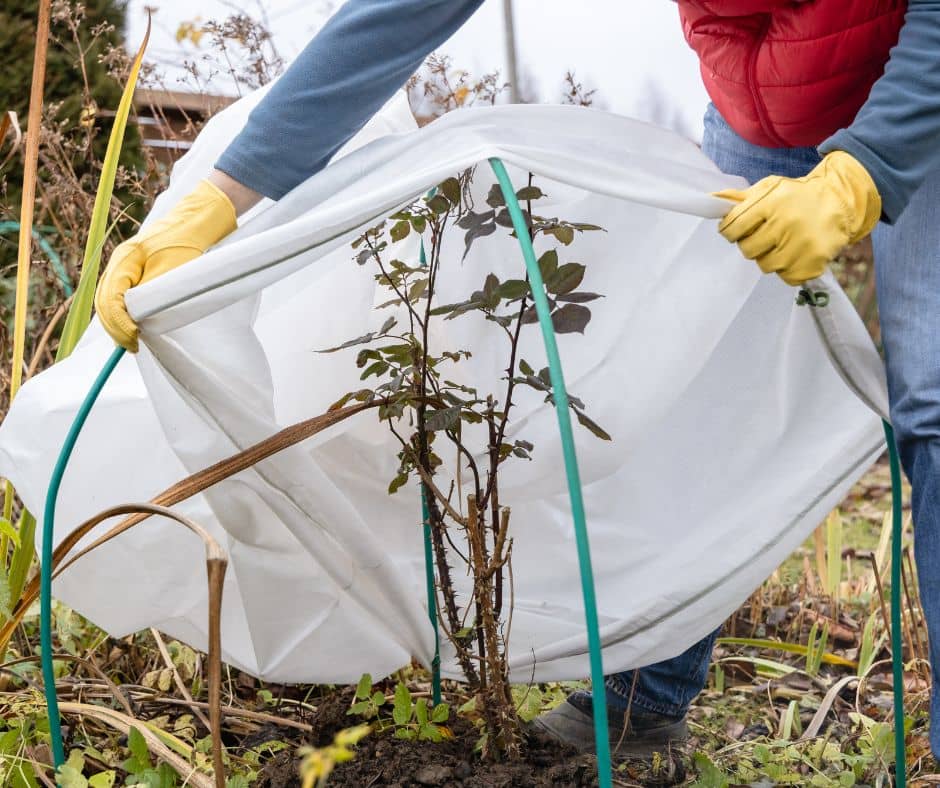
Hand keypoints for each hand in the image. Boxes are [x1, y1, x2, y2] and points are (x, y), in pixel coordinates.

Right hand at [94, 179, 236, 350]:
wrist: (195, 222)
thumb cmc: (187, 242)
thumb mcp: (172, 269)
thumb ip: (152, 292)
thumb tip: (137, 318)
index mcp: (124, 259)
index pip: (110, 298)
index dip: (120, 323)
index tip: (134, 338)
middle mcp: (119, 263)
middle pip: (105, 301)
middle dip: (116, 327)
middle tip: (132, 346)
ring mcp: (124, 267)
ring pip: (109, 300)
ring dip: (117, 323)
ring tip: (130, 342)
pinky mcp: (133, 272)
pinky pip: (119, 296)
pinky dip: (122, 314)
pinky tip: (133, 328)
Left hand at [715, 151, 880, 285]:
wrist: (839, 200)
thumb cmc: (797, 196)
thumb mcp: (769, 188)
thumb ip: (739, 198)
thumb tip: (712, 198)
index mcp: (771, 202)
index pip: (733, 226)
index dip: (730, 230)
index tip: (736, 229)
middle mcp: (786, 223)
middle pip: (747, 249)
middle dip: (751, 243)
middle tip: (764, 235)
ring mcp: (801, 244)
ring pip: (765, 265)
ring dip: (769, 257)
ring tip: (782, 242)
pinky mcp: (813, 262)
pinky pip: (786, 277)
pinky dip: (788, 269)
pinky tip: (796, 253)